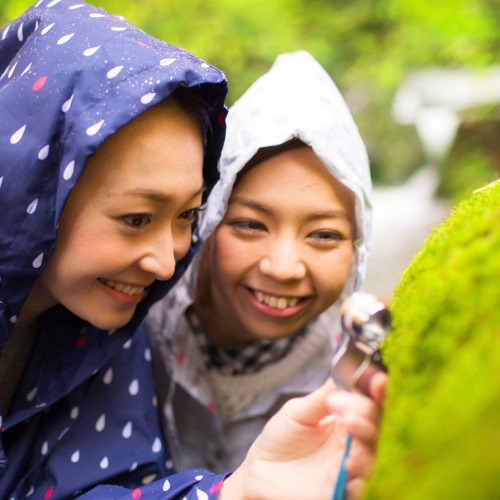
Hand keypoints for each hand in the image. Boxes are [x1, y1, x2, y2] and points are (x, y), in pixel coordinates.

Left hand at [220, 373, 386, 499]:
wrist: (260, 471)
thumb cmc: (279, 440)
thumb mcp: (299, 411)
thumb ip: (323, 396)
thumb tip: (344, 371)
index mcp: (346, 418)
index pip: (370, 401)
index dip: (377, 389)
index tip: (376, 379)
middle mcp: (354, 442)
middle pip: (377, 424)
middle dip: (369, 408)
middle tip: (347, 400)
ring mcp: (351, 466)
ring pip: (374, 451)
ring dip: (365, 432)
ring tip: (348, 418)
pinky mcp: (345, 490)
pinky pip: (362, 482)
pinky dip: (359, 468)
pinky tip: (348, 458)